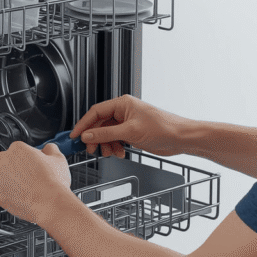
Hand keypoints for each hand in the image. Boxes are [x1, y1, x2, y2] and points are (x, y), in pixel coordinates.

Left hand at [0, 142, 72, 225]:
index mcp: (17, 149)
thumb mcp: (58, 158)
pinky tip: (23, 196)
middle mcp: (4, 161)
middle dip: (17, 169)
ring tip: (29, 188)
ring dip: (12, 182)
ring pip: (3, 178)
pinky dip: (10, 195)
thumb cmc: (53, 181)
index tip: (34, 165)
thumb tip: (47, 149)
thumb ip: (50, 149)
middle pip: (8, 163)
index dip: (28, 158)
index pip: (18, 150)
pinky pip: (2, 193)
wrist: (50, 203)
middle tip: (31, 177)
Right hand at [70, 95, 192, 158]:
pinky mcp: (132, 132)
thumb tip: (88, 134)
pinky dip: (115, 147)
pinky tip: (120, 152)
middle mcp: (124, 111)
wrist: (180, 138)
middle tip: (92, 148)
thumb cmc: (163, 128)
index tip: (75, 135)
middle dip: (95, 138)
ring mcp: (128, 122)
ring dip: (106, 144)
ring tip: (110, 152)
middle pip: (100, 124)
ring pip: (107, 133)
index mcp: (122, 103)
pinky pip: (116, 139)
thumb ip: (106, 134)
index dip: (83, 124)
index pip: (96, 112)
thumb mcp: (130, 132)